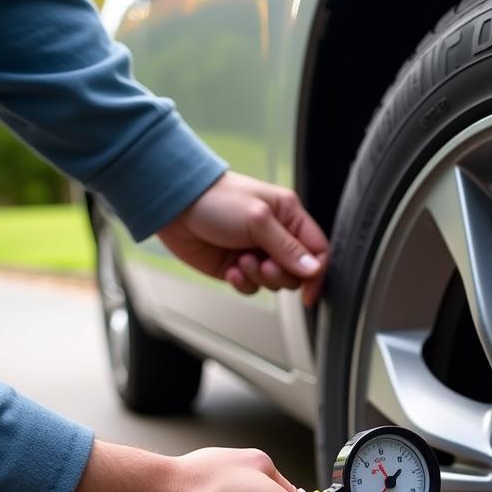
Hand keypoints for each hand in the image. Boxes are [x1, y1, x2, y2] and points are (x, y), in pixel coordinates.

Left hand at [157, 171, 329, 305]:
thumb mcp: (258, 220)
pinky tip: (230, 269)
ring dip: (259, 278)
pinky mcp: (238, 267)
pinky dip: (242, 283)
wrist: (173, 205)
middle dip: (280, 275)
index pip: (318, 251)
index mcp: (289, 216)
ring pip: (275, 282)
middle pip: (298, 272)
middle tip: (263, 264)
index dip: (316, 274)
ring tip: (241, 262)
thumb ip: (288, 247)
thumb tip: (313, 270)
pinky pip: (252, 288)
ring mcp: (257, 252)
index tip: (308, 292)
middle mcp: (276, 235)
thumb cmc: (215, 199)